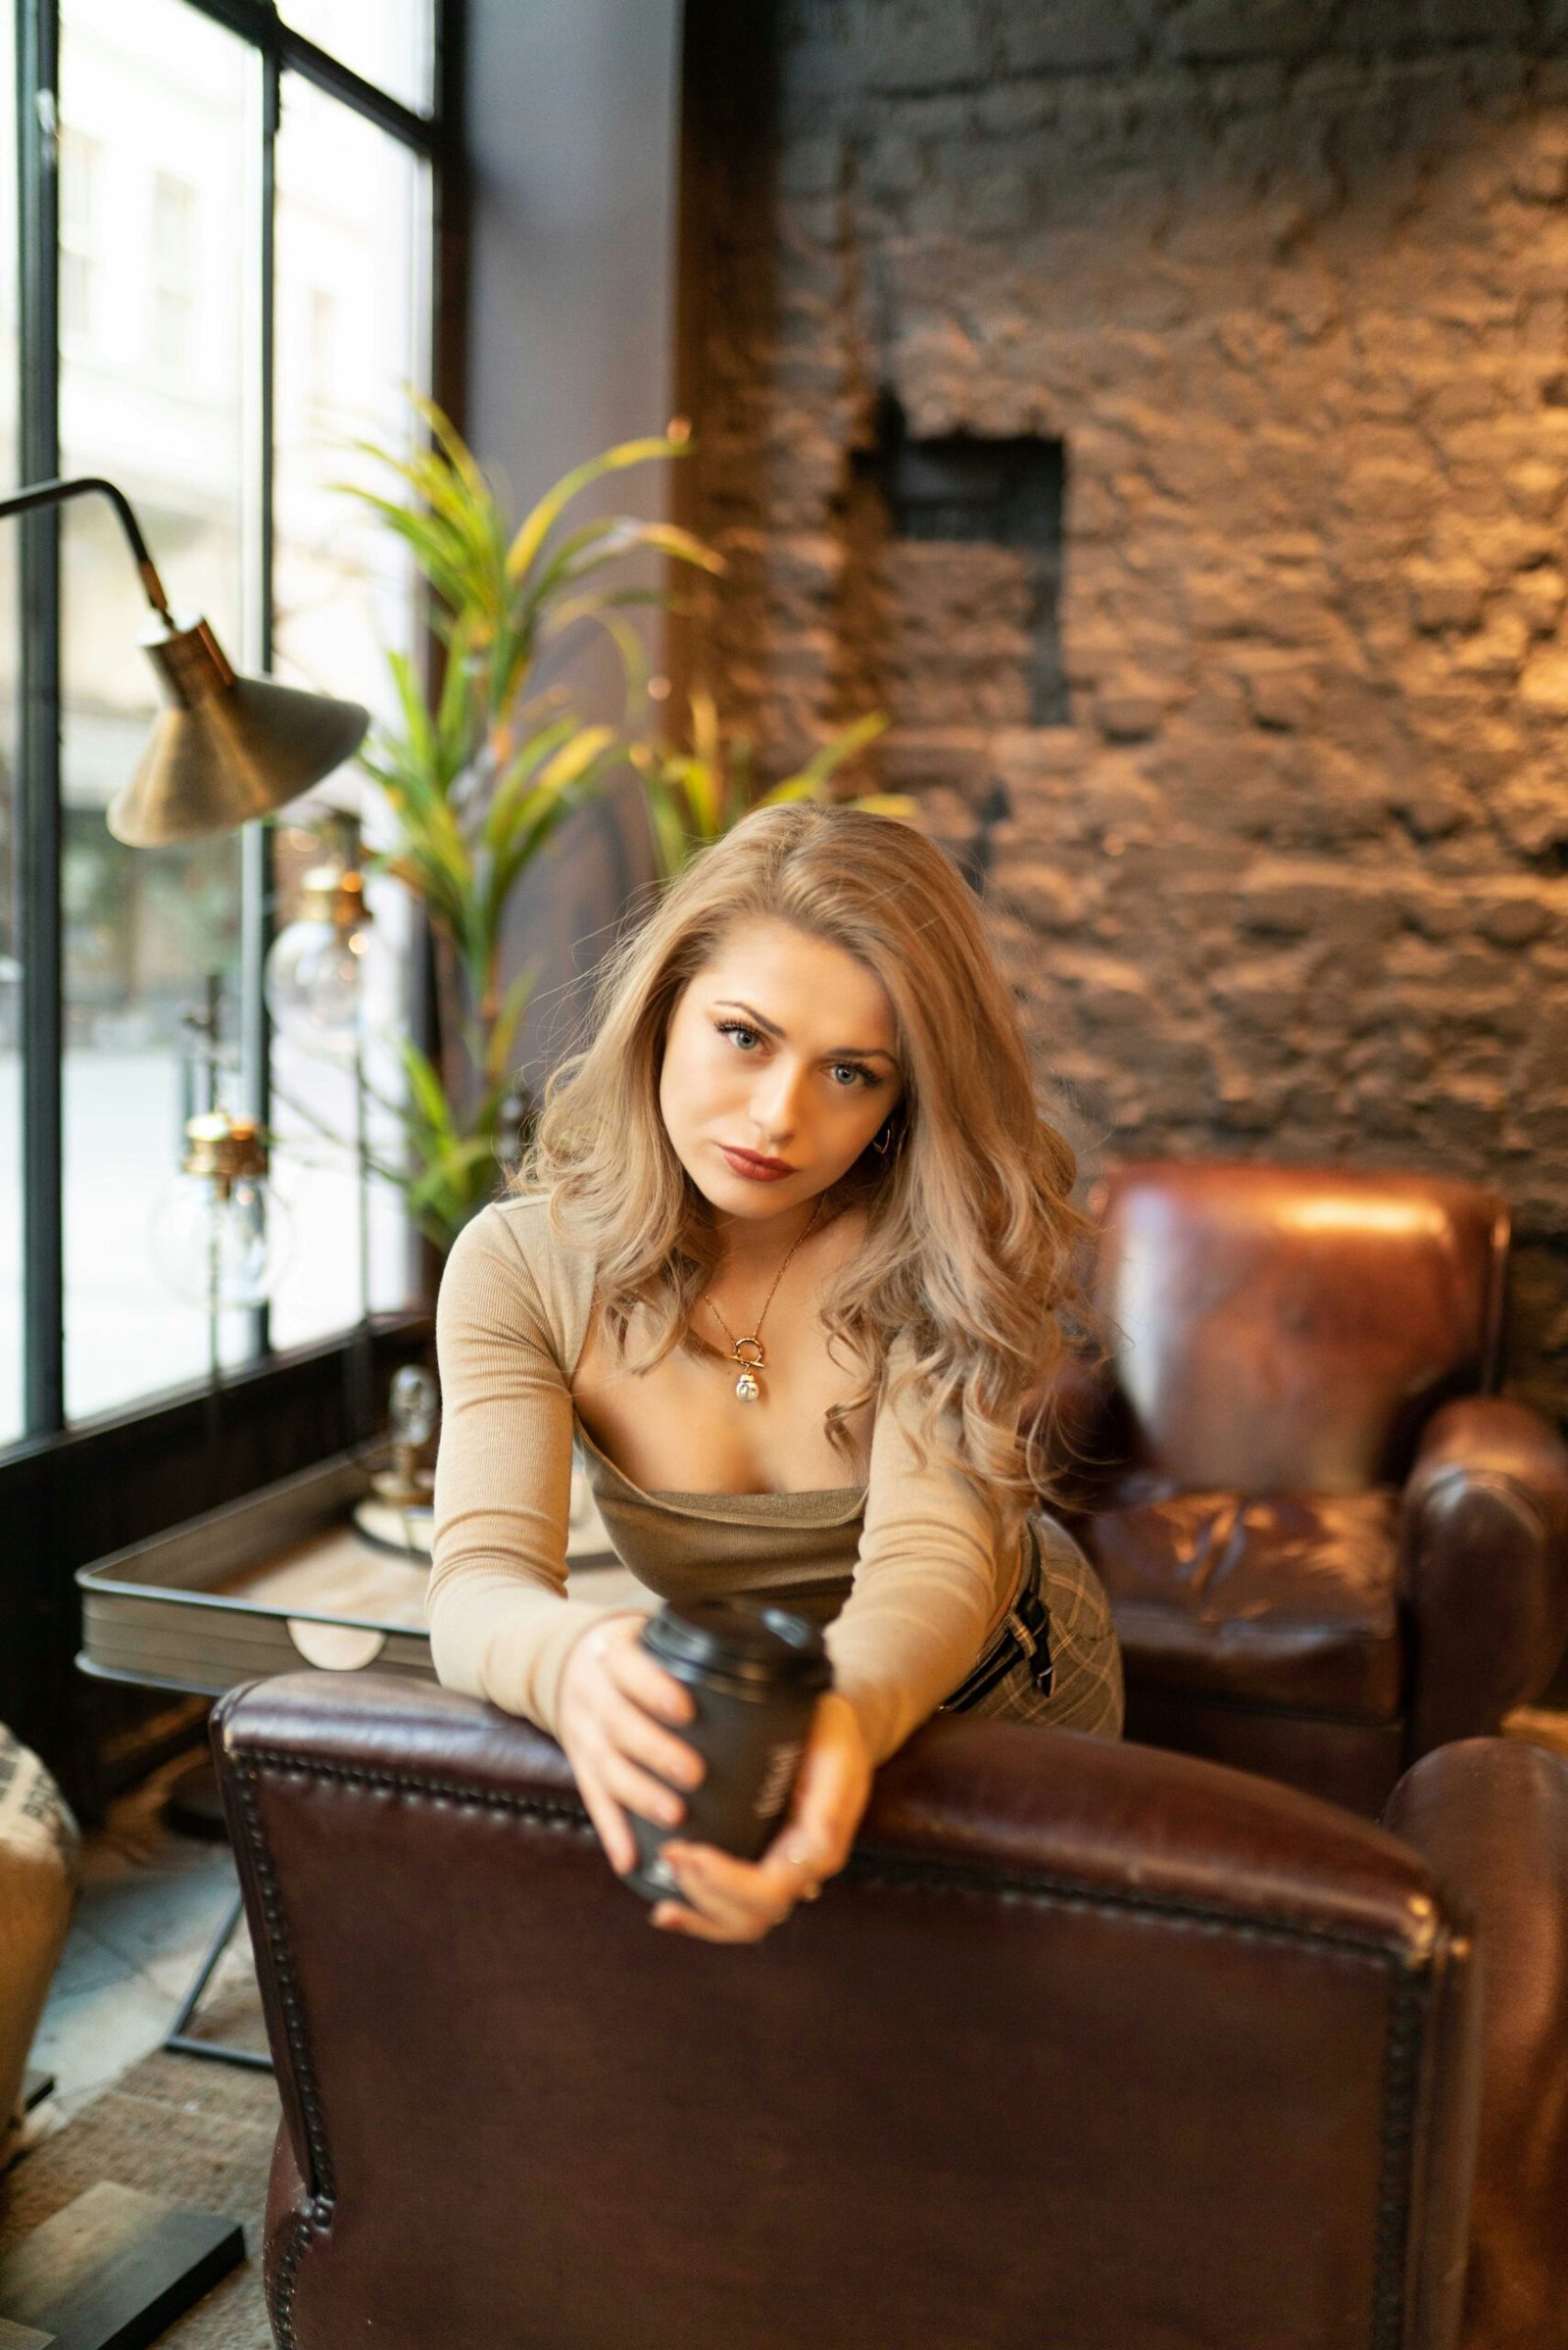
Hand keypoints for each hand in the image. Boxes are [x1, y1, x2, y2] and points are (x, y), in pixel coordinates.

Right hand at [556, 1611, 705, 1875]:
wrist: (567, 1663)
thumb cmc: (632, 1654)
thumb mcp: (648, 1637)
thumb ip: (691, 1651)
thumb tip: (772, 1661)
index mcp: (613, 1655)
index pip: (628, 1667)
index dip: (654, 1688)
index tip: (687, 1709)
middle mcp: (592, 1695)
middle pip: (618, 1724)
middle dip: (655, 1750)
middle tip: (695, 1773)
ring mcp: (582, 1734)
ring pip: (605, 1768)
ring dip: (639, 1795)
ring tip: (674, 1816)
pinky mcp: (580, 1766)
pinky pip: (593, 1801)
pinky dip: (611, 1832)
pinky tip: (629, 1859)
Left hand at [650, 1690, 871, 1944]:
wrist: (837, 1728)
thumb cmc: (833, 1734)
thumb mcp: (838, 1753)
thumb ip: (832, 1797)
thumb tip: (820, 1843)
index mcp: (819, 1851)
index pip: (769, 1891)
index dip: (726, 1883)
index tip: (689, 1852)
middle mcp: (800, 1870)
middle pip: (752, 1918)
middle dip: (705, 1896)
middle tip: (669, 1857)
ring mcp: (780, 1870)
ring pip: (741, 1922)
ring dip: (699, 1916)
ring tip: (662, 1909)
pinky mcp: (761, 1862)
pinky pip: (733, 1904)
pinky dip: (700, 1912)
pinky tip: (667, 1908)